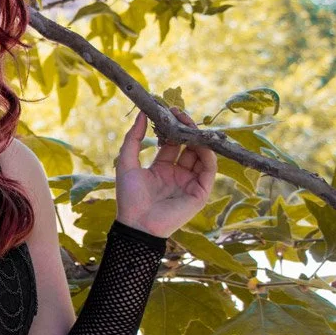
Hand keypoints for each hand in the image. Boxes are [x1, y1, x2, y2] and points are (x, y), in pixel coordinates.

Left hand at [113, 106, 216, 237]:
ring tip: (189, 124)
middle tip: (179, 113)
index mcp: (162, 168)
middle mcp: (178, 173)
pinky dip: (208, 154)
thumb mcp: (126, 163)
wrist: (137, 223)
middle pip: (189, 146)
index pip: (173, 142)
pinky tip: (199, 142)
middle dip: (186, 129)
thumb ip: (133, 139)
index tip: (169, 111)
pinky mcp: (200, 192)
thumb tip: (141, 113)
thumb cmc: (129, 197)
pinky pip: (209, 170)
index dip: (173, 127)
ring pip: (201, 155)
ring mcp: (190, 182)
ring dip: (198, 138)